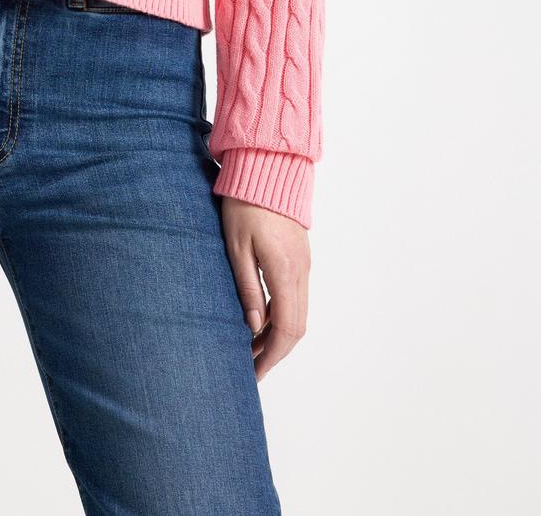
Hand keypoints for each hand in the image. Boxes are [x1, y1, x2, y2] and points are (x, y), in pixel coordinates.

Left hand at [220, 197, 309, 380]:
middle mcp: (300, 271)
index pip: (286, 328)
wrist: (267, 167)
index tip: (255, 373)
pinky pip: (296, 296)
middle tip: (251, 368)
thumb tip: (253, 327)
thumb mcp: (236, 246)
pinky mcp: (300, 257)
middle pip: (297, 326)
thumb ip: (246, 288)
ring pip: (298, 313)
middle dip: (275, 352)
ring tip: (250, 348)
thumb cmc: (245, 203)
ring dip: (278, 335)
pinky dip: (282, 316)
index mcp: (284, 270)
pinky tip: (260, 319)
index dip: (271, 356)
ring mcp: (304, 264)